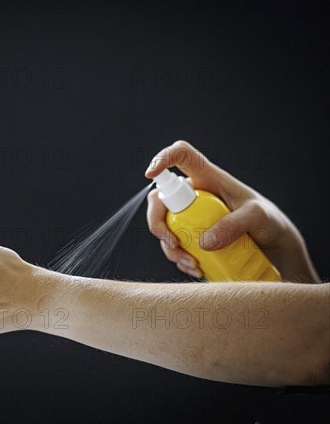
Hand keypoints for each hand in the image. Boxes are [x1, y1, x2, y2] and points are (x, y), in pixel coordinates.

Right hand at [144, 140, 319, 282]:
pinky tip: (197, 269)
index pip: (181, 156)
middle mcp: (193, 195)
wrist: (274, 248)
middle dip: (157, 223)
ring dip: (171, 250)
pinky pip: (174, 247)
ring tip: (194, 265)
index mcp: (207, 178)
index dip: (163, 158)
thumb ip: (234, 225)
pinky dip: (180, 260)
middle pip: (160, 200)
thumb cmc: (268, 221)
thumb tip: (203, 242)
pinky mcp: (190, 237)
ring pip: (164, 228)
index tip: (150, 174)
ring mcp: (189, 216)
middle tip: (172, 243)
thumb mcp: (258, 217)